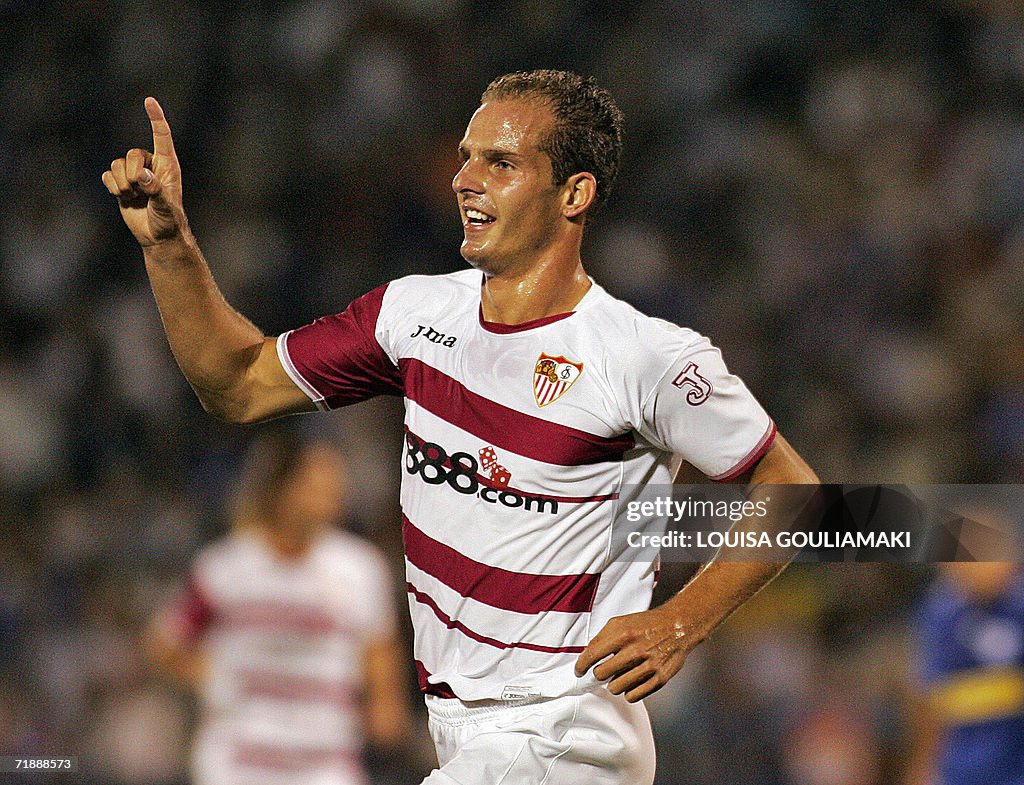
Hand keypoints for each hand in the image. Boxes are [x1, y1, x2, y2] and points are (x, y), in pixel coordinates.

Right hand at [102, 97, 186, 246]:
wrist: (157, 236)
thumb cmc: (168, 220)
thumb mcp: (166, 206)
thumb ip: (155, 190)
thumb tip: (141, 175)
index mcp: (167, 165)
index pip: (161, 136)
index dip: (156, 118)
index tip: (149, 100)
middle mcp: (150, 165)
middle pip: (131, 153)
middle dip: (131, 173)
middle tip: (139, 191)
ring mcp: (135, 174)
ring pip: (117, 164)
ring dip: (122, 183)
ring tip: (133, 198)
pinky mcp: (122, 183)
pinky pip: (108, 175)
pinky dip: (113, 187)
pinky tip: (124, 198)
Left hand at [575, 605, 700, 702]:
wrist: (678, 626)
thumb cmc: (647, 624)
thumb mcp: (620, 622)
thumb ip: (602, 638)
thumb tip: (586, 657)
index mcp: (623, 633)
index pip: (592, 655)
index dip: (581, 666)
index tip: (579, 671)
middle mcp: (636, 650)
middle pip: (602, 674)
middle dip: (599, 673)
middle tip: (604, 670)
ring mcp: (649, 666)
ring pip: (615, 688)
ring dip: (614, 683)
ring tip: (620, 675)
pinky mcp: (660, 679)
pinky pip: (633, 696)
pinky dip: (628, 691)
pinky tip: (631, 682)